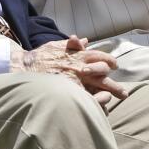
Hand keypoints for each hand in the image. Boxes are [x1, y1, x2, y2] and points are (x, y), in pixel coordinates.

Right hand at [11, 34, 126, 101]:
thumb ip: (71, 44)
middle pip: (104, 75)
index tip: (114, 66)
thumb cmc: (40, 57)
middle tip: (123, 92)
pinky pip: (88, 100)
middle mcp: (79, 68)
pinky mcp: (70, 93)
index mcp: (77, 55)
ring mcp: (76, 82)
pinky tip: (103, 108)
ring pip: (99, 89)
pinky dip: (96, 104)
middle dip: (115, 85)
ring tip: (119, 101)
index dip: (109, 61)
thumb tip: (83, 40)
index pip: (100, 57)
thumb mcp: (55, 46)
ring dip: (110, 94)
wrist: (25, 69)